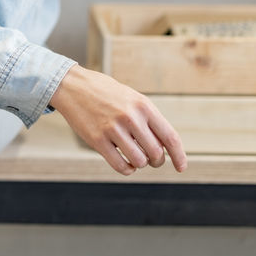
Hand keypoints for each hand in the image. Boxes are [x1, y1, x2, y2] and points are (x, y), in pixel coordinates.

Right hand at [48, 65, 186, 176]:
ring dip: (140, 164)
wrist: (73, 86)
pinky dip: (127, 169)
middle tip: (151, 159)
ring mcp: (113, 129)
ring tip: (135, 157)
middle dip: (156, 161)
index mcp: (144, 106)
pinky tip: (125, 163)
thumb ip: (149, 120)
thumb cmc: (106, 93)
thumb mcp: (132, 99)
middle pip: (156, 153)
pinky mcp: (97, 140)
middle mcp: (131, 117)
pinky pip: (120, 166)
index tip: (181, 168)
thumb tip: (165, 147)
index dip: (179, 156)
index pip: (170, 137)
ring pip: (139, 161)